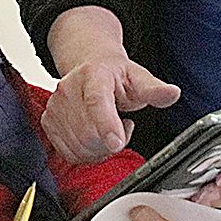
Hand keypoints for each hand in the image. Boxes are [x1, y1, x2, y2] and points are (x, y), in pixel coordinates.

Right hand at [44, 6, 179, 163]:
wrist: (90, 68)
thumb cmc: (115, 76)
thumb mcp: (138, 78)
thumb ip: (154, 89)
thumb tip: (172, 93)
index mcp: (92, 74)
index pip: (96, 102)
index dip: (106, 125)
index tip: (116, 143)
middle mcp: (68, 88)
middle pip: (89, 133)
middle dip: (111, 141)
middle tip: (122, 127)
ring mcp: (55, 106)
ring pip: (79, 146)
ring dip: (100, 148)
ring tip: (108, 129)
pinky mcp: (48, 122)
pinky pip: (69, 153)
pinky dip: (86, 153)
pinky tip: (94, 136)